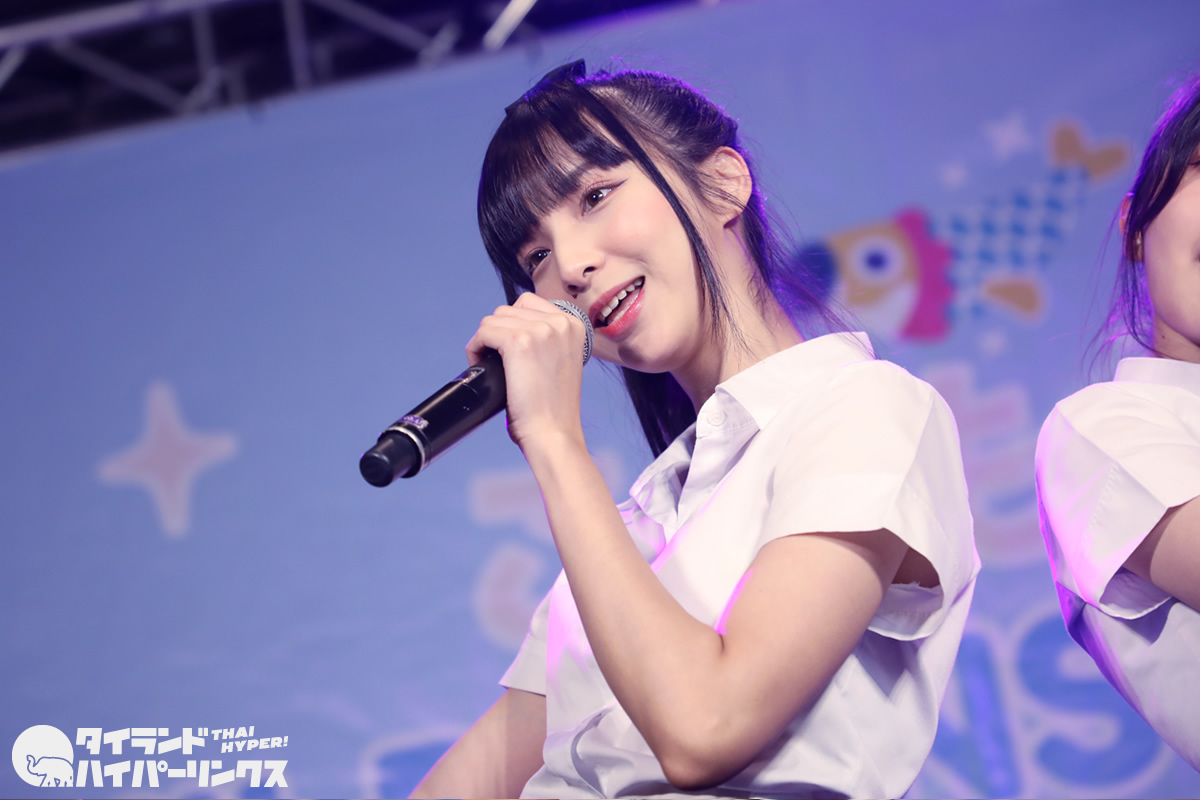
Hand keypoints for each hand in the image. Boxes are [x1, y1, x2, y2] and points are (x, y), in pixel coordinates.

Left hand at [466, 293, 587, 449]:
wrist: (553, 433)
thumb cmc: (552, 407)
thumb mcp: (560, 361)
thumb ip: (546, 339)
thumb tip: (510, 325)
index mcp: (574, 324)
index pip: (528, 303)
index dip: (512, 324)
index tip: (509, 350)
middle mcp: (561, 322)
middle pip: (508, 310)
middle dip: (497, 333)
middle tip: (496, 361)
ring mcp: (541, 330)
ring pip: (493, 319)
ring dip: (485, 340)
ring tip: (489, 364)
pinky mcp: (519, 342)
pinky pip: (484, 332)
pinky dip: (475, 348)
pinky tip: (479, 364)